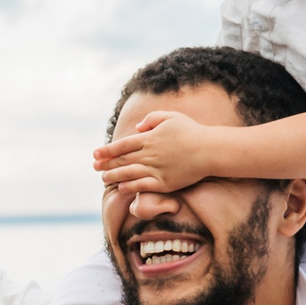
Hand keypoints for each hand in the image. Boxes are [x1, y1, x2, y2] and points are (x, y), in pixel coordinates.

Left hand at [93, 110, 215, 194]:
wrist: (210, 150)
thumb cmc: (192, 131)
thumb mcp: (171, 117)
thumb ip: (151, 119)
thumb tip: (136, 128)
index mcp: (150, 137)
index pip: (122, 145)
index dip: (107, 150)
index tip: (96, 154)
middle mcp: (150, 154)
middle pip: (122, 160)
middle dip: (106, 163)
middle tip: (95, 167)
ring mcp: (157, 169)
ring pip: (129, 173)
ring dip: (114, 176)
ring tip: (104, 178)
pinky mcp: (165, 183)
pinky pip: (142, 186)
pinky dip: (129, 187)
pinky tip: (121, 188)